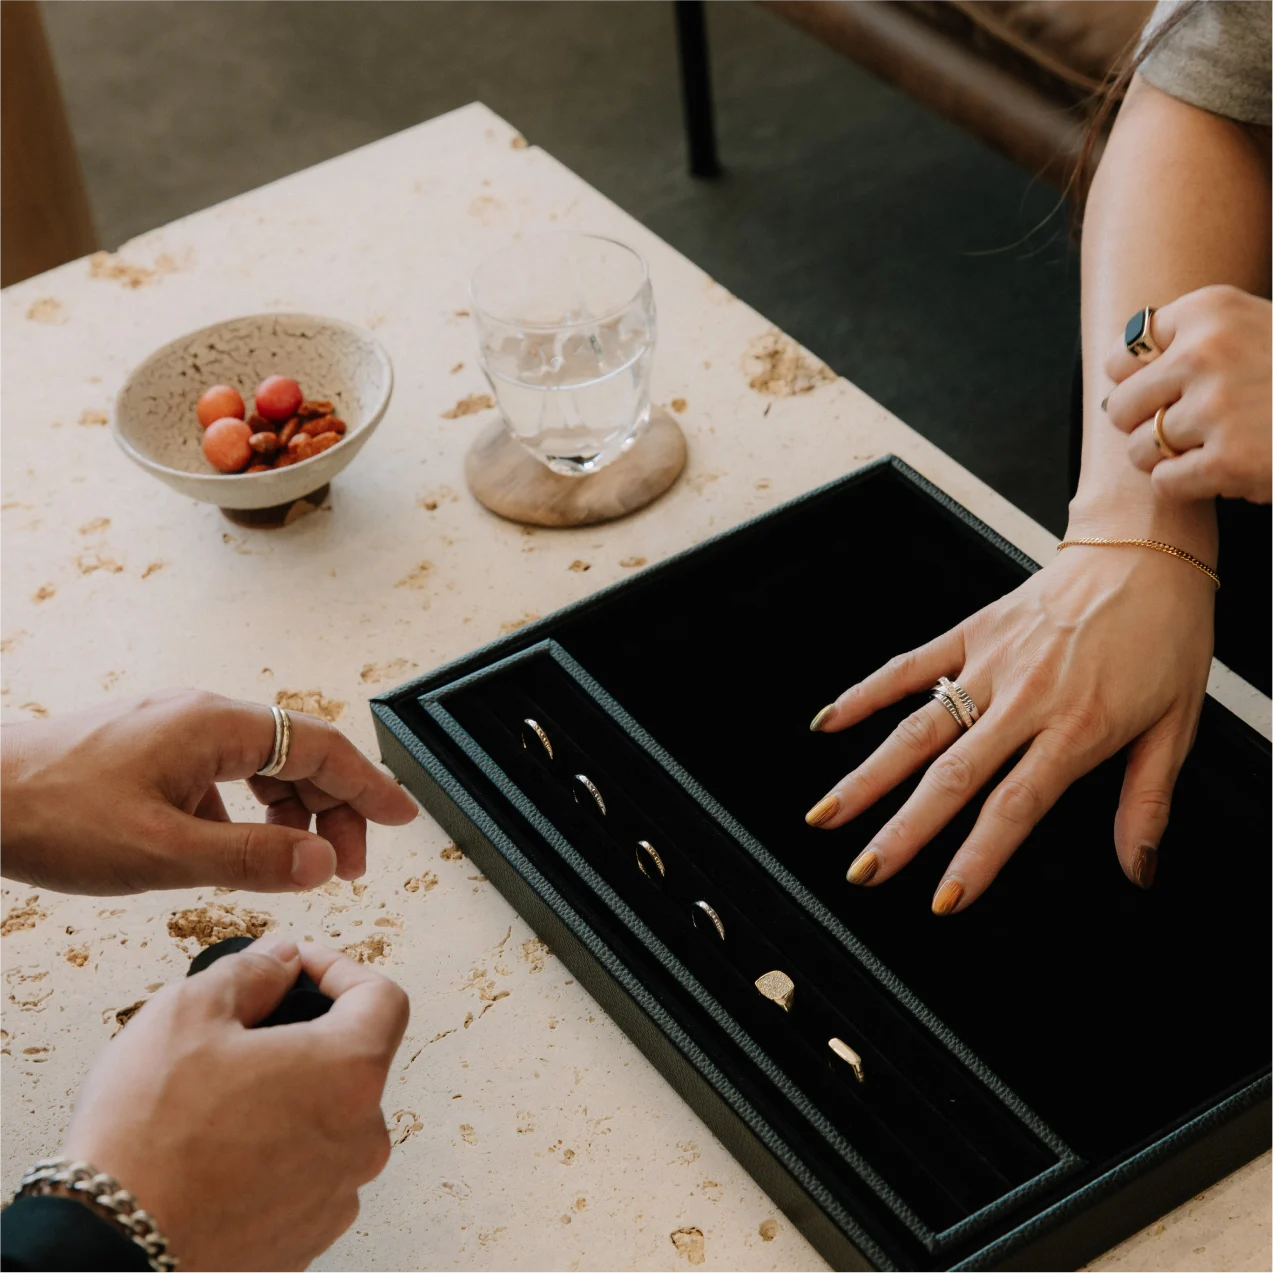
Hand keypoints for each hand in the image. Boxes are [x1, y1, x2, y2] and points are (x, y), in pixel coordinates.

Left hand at [0, 689, 417, 893]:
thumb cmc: (53, 814)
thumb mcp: (163, 851)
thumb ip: (252, 858)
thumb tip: (323, 861)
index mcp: (216, 726)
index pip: (320, 748)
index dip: (369, 786)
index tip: (403, 816)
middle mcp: (203, 717)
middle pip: (299, 755)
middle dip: (335, 809)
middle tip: (349, 865)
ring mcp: (177, 731)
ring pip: (264, 766)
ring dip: (293, 813)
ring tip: (300, 864)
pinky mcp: (155, 751)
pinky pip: (226, 776)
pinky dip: (249, 814)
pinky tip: (233, 852)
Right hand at [62, 937, 408, 1272]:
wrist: (108, 1249)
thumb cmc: (147, 1136)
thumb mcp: (189, 1012)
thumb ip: (251, 972)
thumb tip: (281, 959)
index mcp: (349, 1073)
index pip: (383, 998)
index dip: (340, 969)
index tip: (297, 968)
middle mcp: (360, 1138)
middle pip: (354, 1062)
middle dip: (306, 1038)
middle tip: (246, 1033)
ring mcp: (337, 1195)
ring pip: (328, 1122)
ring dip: (289, 1100)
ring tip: (221, 1101)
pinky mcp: (306, 1238)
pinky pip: (306, 1176)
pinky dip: (276, 1154)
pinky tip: (221, 1153)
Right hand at [805, 543, 1213, 910]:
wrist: (1146, 551)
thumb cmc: (1166, 635)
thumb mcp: (1178, 724)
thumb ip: (1149, 803)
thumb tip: (1136, 869)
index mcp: (1076, 727)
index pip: (1014, 806)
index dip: (977, 857)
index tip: (945, 899)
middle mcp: (1024, 698)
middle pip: (950, 775)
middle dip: (901, 830)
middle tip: (864, 871)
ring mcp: (991, 663)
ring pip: (916, 727)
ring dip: (867, 775)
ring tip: (827, 813)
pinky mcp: (972, 632)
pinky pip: (909, 666)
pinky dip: (864, 693)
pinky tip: (828, 722)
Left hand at [1104, 284, 1272, 501]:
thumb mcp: (1252, 329)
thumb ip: (1188, 340)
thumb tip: (1113, 371)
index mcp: (1211, 310)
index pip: (1124, 353)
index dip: (1137, 381)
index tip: (1166, 391)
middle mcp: (1207, 352)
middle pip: (1121, 405)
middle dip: (1145, 424)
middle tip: (1184, 429)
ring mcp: (1217, 408)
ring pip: (1140, 448)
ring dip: (1168, 458)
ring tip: (1210, 448)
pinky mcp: (1228, 460)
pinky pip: (1165, 482)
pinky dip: (1186, 486)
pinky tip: (1220, 471)